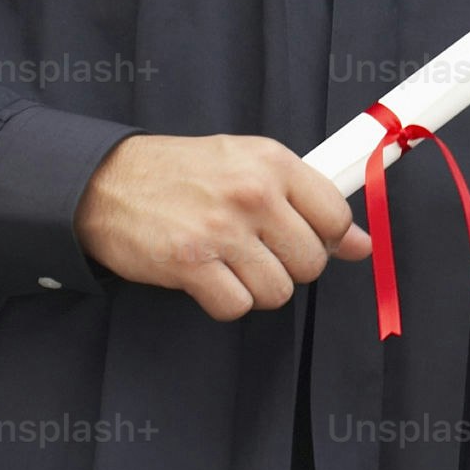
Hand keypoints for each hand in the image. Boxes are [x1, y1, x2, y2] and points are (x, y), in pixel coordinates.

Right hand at [74, 134, 369, 320]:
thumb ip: (308, 200)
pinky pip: (237, 306)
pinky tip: (211, 279)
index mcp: (275, 163)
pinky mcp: (189, 264)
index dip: (328, 239)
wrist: (107, 182)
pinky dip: (226, 302)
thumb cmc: (184, 173)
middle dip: (290, 267)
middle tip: (260, 253)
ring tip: (233, 265)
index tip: (306, 240)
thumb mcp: (251, 165)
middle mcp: (254, 194)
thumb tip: (363, 245)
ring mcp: (222, 231)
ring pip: (278, 291)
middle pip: (311, 262)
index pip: (336, 217)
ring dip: (258, 287)